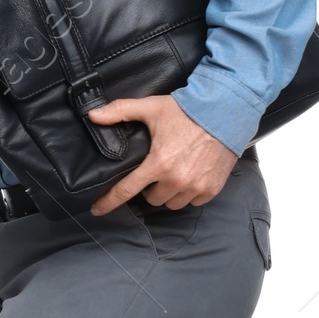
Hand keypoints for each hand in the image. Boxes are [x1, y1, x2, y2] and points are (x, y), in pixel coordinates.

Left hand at [85, 95, 237, 213]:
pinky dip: (189, 193)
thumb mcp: (151, 108)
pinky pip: (193, 201)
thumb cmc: (187, 110)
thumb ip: (120, 111)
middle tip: (155, 172)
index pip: (126, 190)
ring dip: (169, 193)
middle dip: (150, 188)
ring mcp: (196, 186)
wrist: (225, 111)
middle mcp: (176, 180)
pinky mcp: (212, 188)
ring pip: (172, 203)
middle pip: (152, 199)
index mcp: (158, 164)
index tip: (97, 210)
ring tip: (172, 175)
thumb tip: (93, 115)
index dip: (109, 202)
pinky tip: (189, 177)